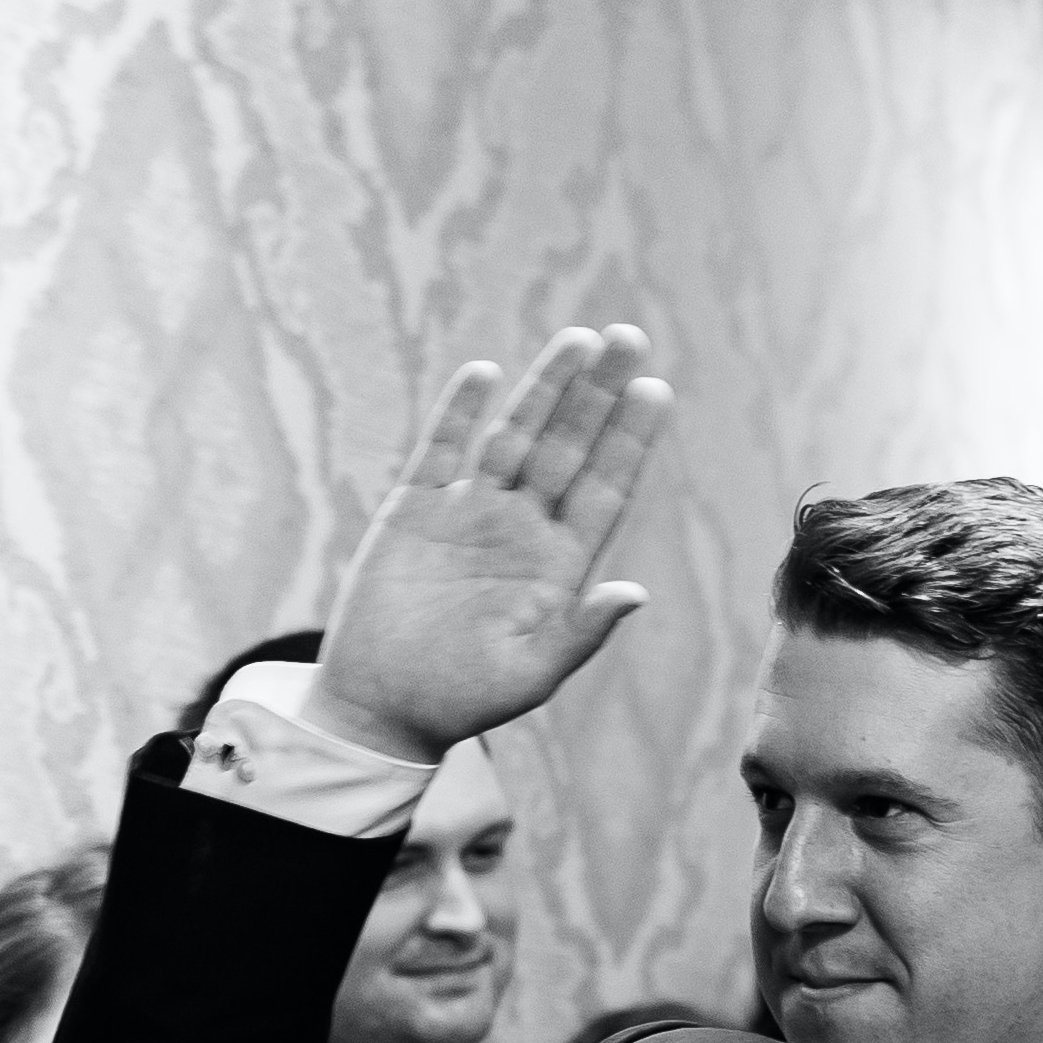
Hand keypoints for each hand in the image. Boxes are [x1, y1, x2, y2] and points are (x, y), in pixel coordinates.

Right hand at [308, 326, 672, 764]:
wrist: (386, 706)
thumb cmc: (465, 699)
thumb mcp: (534, 673)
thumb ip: (582, 631)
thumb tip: (634, 593)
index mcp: (559, 567)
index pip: (604, 491)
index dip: (628, 442)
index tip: (656, 392)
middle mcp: (521, 529)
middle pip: (567, 448)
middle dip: (597, 394)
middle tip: (630, 336)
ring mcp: (468, 513)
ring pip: (513, 436)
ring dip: (544, 389)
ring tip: (579, 340)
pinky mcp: (414, 509)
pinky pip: (442, 449)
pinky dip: (460, 412)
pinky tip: (486, 373)